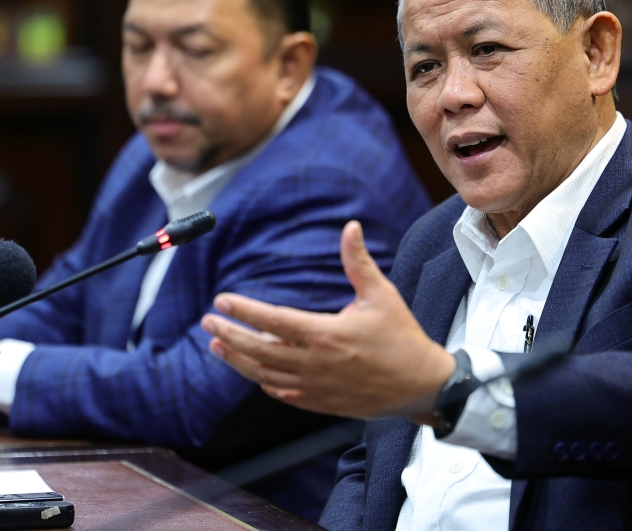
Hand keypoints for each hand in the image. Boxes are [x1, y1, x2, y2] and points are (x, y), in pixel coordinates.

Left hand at [201, 221, 455, 419]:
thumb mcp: (382, 294)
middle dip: (230, 334)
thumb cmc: (402, 338)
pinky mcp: (321, 402)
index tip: (222, 300)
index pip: (273, 321)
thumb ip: (358, 262)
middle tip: (209, 320)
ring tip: (218, 345)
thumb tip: (350, 228)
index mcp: (326, 335)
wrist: (421, 386)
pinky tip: (254, 372)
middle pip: (259, 351)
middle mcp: (315, 364)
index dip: (244, 310)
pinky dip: (264, 381)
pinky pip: (283, 393)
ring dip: (238, 359)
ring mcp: (316, 386)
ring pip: (264, 375)